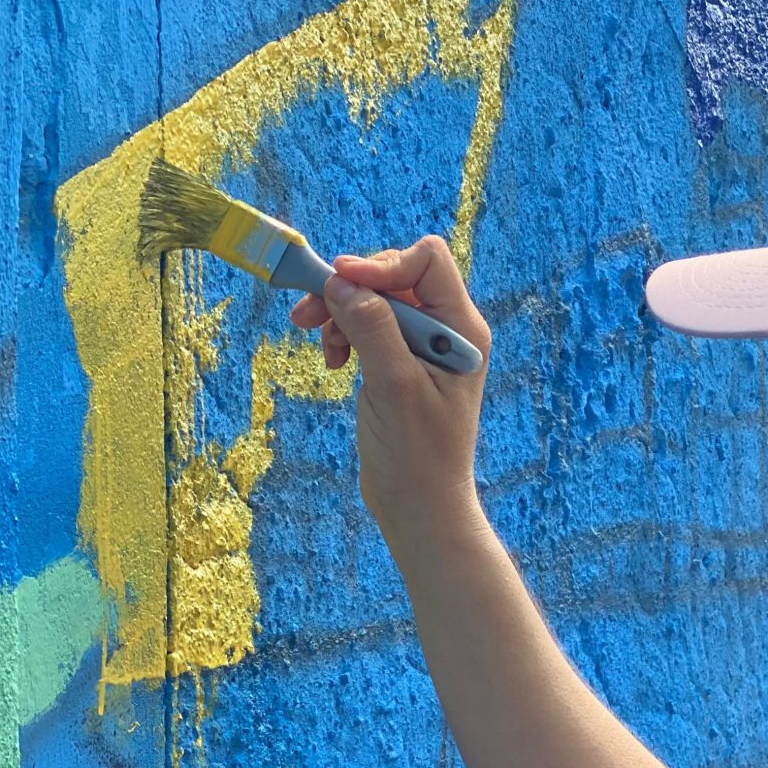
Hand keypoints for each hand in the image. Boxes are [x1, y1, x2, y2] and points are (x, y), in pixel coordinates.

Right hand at [290, 238, 493, 544]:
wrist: (418, 505)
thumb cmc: (417, 454)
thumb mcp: (394, 386)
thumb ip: (373, 328)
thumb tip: (343, 282)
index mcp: (461, 329)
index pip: (427, 261)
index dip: (382, 265)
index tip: (341, 284)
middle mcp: (447, 330)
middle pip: (395, 274)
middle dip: (351, 289)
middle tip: (306, 314)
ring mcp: (422, 345)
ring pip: (375, 298)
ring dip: (340, 311)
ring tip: (316, 341)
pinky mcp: (398, 361)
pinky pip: (367, 324)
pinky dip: (344, 332)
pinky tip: (332, 360)